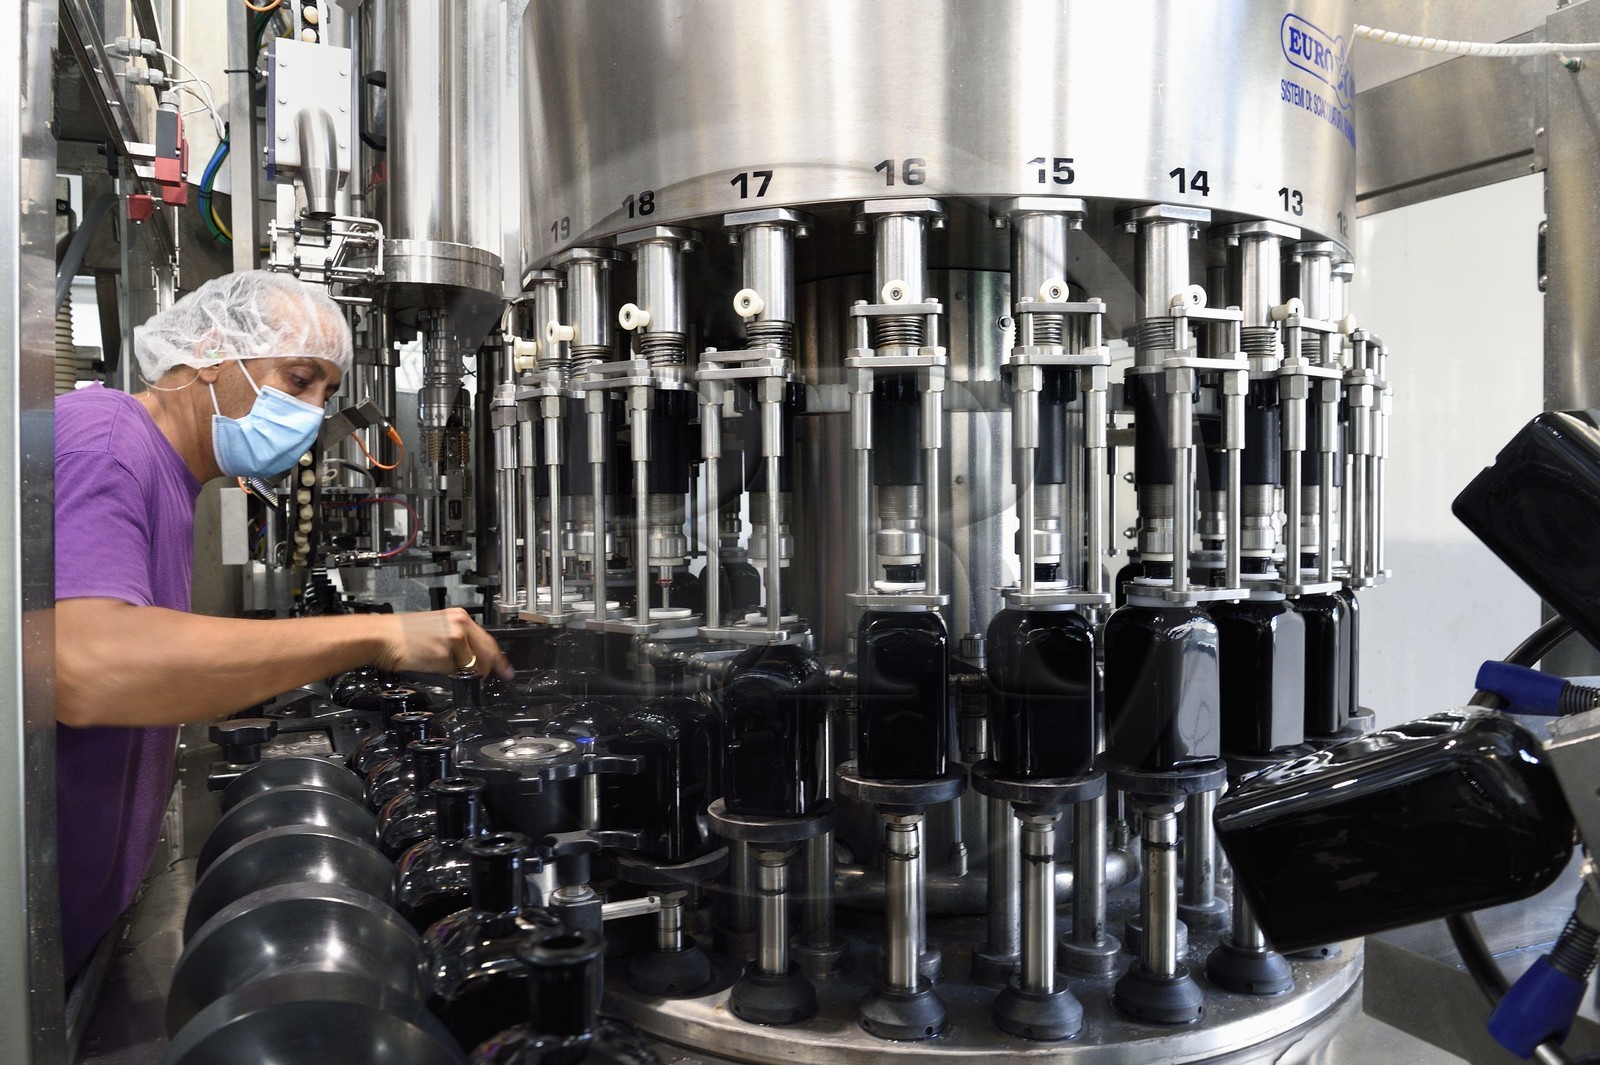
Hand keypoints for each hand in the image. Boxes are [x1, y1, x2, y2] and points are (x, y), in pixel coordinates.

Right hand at [372, 608, 514, 679]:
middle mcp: (460, 624)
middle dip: (486, 670)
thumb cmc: (400, 636)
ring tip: (443, 667)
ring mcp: (455, 637)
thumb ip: (457, 640)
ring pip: (473, 665)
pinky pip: (457, 671)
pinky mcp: (446, 651)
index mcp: (458, 616)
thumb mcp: (435, 630)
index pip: (488, 640)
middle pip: (488, 653)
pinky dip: (450, 674)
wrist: (381, 637)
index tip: (506, 670)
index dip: (498, 659)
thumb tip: (471, 658)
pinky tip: (434, 666)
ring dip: (464, 673)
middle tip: (483, 679)